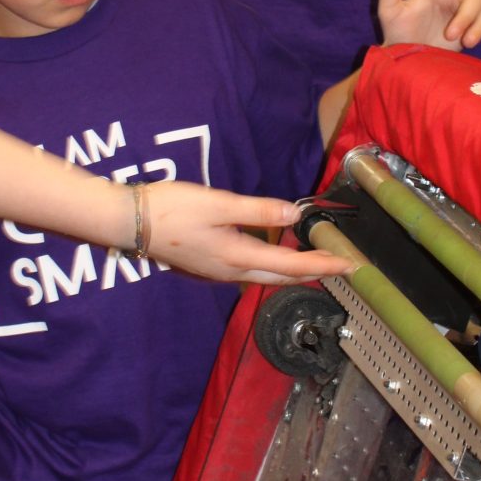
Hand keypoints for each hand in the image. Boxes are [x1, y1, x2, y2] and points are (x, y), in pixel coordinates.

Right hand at [143, 180, 345, 284]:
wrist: (129, 222)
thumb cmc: (172, 208)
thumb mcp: (219, 204)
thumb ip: (259, 210)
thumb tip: (296, 213)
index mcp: (239, 257)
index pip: (292, 265)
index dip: (324, 265)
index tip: (350, 265)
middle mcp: (231, 272)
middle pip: (282, 276)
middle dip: (314, 272)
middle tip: (340, 266)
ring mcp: (218, 272)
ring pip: (265, 277)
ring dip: (292, 271)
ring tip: (315, 262)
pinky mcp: (208, 266)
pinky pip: (250, 272)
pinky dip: (271, 267)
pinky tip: (273, 256)